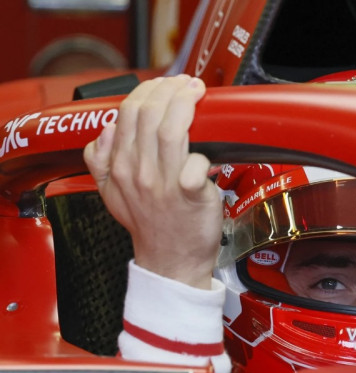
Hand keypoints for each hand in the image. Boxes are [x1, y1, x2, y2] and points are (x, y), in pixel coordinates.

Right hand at [83, 75, 219, 289]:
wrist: (171, 262)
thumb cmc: (152, 227)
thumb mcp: (112, 195)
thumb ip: (100, 162)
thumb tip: (106, 130)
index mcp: (119, 167)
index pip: (127, 114)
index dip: (149, 91)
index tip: (166, 84)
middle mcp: (139, 173)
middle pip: (148, 115)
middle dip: (169, 90)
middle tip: (187, 84)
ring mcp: (164, 184)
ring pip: (171, 131)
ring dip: (186, 105)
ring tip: (197, 94)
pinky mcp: (191, 196)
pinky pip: (196, 165)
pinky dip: (204, 153)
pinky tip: (211, 148)